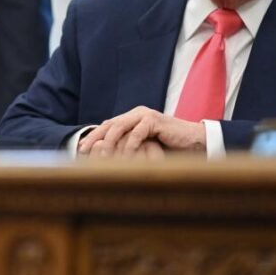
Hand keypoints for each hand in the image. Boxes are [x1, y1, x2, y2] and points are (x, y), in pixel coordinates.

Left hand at [77, 106, 205, 155]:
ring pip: (120, 127)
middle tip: (83, 151)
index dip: (93, 137)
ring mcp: (145, 115)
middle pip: (109, 125)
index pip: (107, 126)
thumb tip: (110, 161)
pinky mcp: (155, 121)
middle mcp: (136, 114)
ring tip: (101, 157)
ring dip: (109, 143)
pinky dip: (130, 146)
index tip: (81, 150)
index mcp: (132, 118)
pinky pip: (137, 133)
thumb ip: (130, 148)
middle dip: (95, 138)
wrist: (194, 141)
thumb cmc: (171, 147)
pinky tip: (125, 158)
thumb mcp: (146, 147)